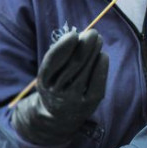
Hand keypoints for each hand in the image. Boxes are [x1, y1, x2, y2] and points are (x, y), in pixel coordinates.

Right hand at [11, 29, 108, 144]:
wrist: (59, 114)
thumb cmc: (56, 83)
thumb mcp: (50, 72)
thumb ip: (61, 55)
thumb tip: (80, 35)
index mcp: (44, 81)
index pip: (53, 61)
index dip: (63, 46)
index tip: (74, 34)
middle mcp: (57, 92)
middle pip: (74, 64)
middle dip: (85, 45)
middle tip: (93, 33)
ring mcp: (74, 99)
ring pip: (86, 71)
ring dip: (94, 52)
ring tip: (98, 40)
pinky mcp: (89, 104)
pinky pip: (97, 83)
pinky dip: (101, 67)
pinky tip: (102, 55)